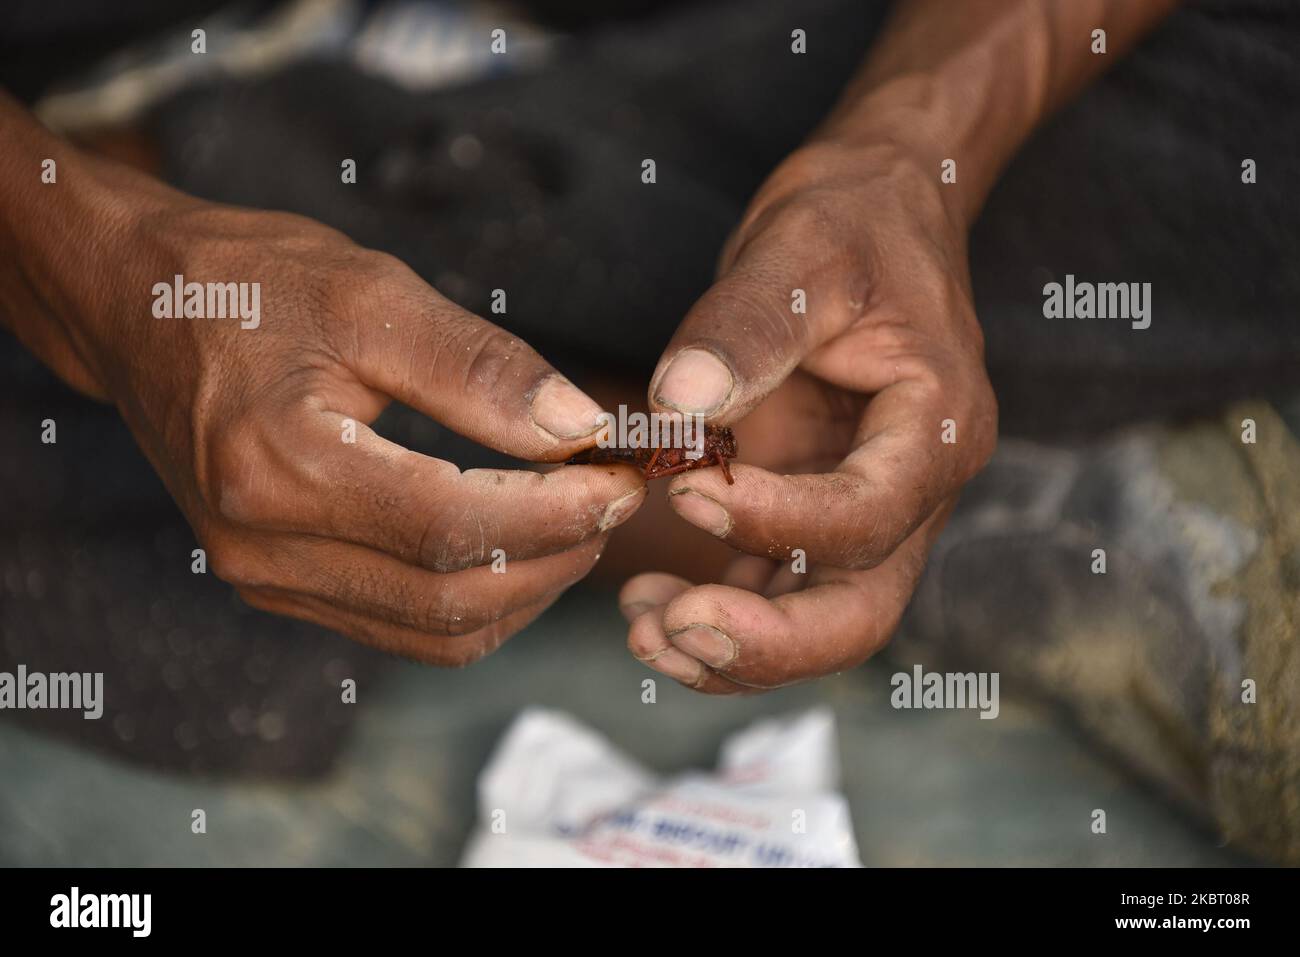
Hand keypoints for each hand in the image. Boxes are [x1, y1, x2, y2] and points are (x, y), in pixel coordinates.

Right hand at [1, 147, 643, 663]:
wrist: (136, 308)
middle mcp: (265, 547)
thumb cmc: (248, 283)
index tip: (624, 479)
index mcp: (279, 467)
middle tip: (617, 499)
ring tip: (578, 522)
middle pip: (451, 600)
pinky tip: (515, 547)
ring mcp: (266, 579)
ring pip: (434, 634)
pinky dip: (475, 604)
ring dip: (525, 590)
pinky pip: (401, 629)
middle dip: (556, 556)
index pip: (454, 528)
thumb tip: (580, 426)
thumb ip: (480, 368)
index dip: (557, 513)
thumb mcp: (369, 295)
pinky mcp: (276, 585)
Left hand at [619, 141, 995, 691]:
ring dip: (735, 646)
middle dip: (768, 641)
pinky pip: (780, 590)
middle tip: (669, 629)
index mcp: (936, 424)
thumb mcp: (800, 249)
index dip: (778, 523)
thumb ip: (745, 327)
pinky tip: (648, 603)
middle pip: (863, 611)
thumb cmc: (853, 220)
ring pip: (821, 622)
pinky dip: (721, 611)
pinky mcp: (820, 511)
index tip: (685, 491)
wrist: (878, 210)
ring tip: (642, 629)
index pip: (869, 514)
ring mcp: (870, 508)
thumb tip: (679, 404)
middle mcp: (915, 486)